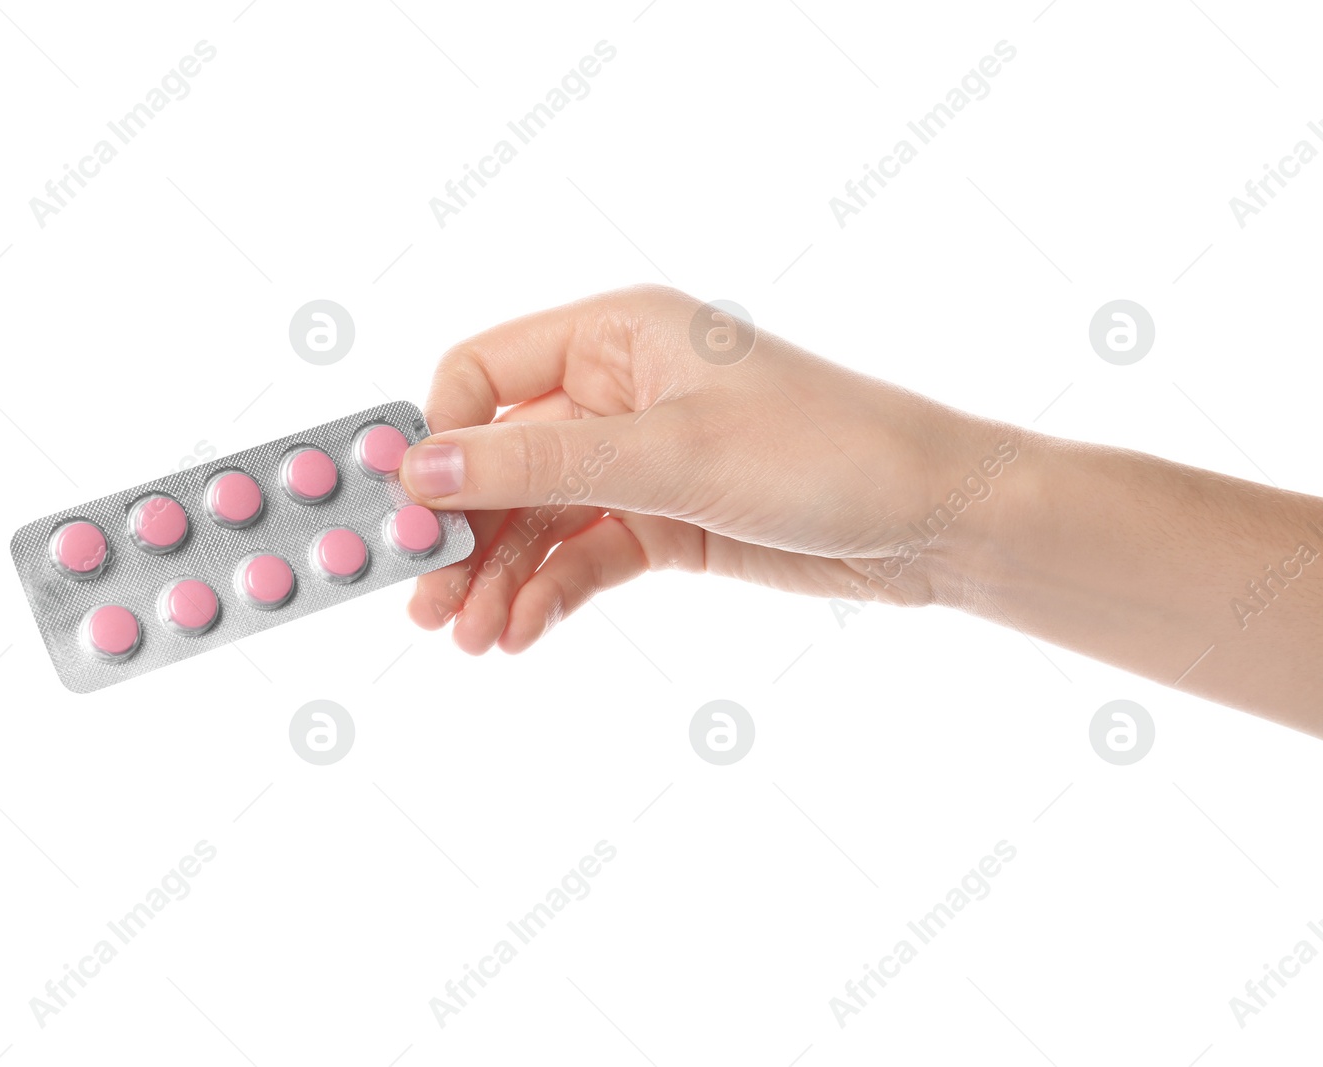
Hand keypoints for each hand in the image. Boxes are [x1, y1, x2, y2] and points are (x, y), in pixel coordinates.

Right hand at [399, 285, 1019, 653]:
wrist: (934, 521)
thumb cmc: (827, 451)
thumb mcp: (671, 454)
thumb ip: (538, 463)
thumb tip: (420, 471)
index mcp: (616, 334)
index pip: (483, 373)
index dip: (438, 441)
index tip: (409, 515)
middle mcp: (617, 392)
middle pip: (499, 459)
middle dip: (462, 533)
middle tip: (425, 603)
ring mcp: (638, 461)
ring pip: (535, 519)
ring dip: (499, 577)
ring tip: (472, 639)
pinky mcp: (661, 522)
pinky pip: (580, 556)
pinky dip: (547, 594)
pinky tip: (521, 633)